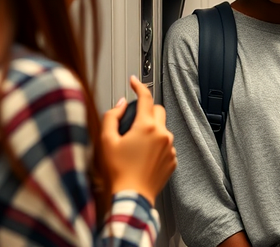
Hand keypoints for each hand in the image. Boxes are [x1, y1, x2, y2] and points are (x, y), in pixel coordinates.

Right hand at [101, 76, 176, 205]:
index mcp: (146, 126)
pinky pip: (166, 144)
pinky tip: (143, 157)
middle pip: (158, 110)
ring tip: (136, 146)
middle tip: (133, 122)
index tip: (135, 82)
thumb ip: (112, 117)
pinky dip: (157, 145)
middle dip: (147, 111)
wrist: (132, 197)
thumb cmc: (118, 172)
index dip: (139, 86)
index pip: (146, 97)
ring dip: (152, 130)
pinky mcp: (173, 159)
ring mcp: (170, 147)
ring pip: (163, 128)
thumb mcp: (106, 141)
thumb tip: (122, 104)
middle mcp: (162, 134)